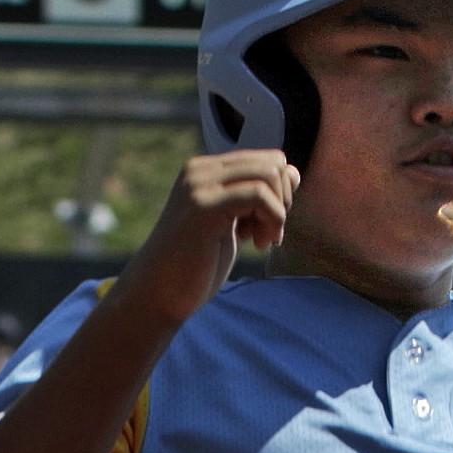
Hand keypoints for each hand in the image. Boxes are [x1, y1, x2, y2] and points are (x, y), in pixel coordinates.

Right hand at [118, 151, 296, 330]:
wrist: (157, 292)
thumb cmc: (196, 264)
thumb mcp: (235, 225)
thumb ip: (258, 199)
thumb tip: (294, 173)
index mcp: (206, 171)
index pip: (266, 160)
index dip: (280, 194)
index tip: (267, 226)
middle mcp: (200, 170)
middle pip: (273, 163)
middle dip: (284, 200)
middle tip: (269, 235)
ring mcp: (200, 185)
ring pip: (269, 174)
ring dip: (279, 212)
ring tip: (262, 241)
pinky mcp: (204, 206)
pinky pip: (259, 195)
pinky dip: (273, 220)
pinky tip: (258, 245)